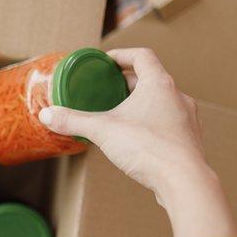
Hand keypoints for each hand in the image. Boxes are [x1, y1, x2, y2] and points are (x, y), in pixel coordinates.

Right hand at [38, 48, 236, 236]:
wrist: (183, 180)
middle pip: (151, 79)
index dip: (122, 55)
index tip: (106, 62)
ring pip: (162, 102)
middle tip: (107, 90)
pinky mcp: (189, 139)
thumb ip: (73, 121)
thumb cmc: (148, 148)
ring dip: (142, 103)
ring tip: (121, 114)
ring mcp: (187, 118)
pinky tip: (137, 138)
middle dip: (127, 82)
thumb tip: (47, 115)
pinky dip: (152, 123)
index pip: (142, 56)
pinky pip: (169, 122)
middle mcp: (178, 96)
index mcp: (159, 84)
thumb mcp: (102, 131)